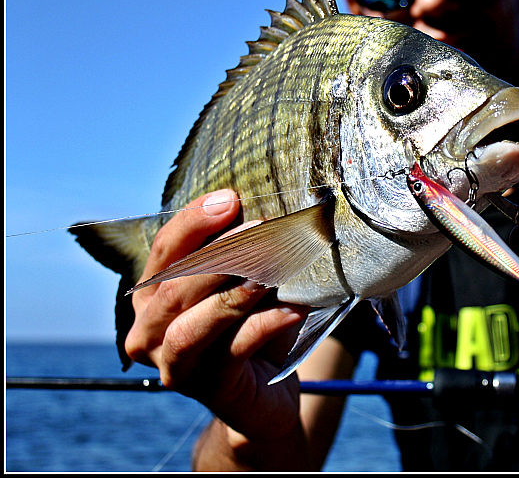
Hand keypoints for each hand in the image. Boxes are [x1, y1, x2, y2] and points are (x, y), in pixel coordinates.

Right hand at [124, 189, 311, 468]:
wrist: (266, 396)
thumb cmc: (250, 327)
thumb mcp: (243, 283)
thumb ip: (239, 253)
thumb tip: (264, 210)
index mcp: (151, 296)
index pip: (165, 249)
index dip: (194, 221)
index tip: (231, 198)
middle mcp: (148, 332)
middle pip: (175, 284)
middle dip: (220, 252)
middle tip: (262, 226)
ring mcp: (173, 364)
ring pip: (192, 324)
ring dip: (233, 291)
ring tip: (270, 269)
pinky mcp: (207, 388)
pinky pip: (234, 349)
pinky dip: (266, 324)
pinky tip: (295, 308)